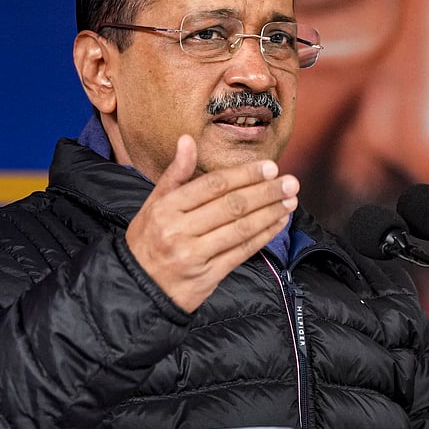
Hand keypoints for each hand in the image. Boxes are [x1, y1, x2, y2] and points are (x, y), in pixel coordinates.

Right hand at [124, 134, 298, 311]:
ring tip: (290, 200)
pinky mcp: (207, 276)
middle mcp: (178, 230)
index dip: (245, 174)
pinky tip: (279, 222)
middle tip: (290, 182)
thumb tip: (187, 139)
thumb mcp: (154, 204)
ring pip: (240, 229)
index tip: (270, 167)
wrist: (137, 288)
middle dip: (265, 192)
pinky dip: (264, 235)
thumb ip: (176, 173)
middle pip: (231, 206)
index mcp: (166, 208)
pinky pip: (242, 252)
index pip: (214, 185)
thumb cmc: (149, 239)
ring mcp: (194, 255)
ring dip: (270, 213)